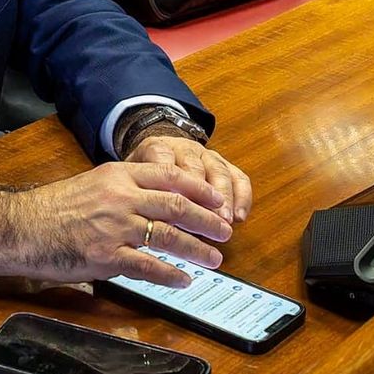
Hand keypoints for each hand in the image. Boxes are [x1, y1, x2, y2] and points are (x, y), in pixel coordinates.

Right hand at [0, 161, 233, 287]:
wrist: (20, 227)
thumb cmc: (53, 207)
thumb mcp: (92, 183)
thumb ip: (123, 187)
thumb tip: (156, 197)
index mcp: (118, 174)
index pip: (169, 176)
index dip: (199, 189)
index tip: (218, 199)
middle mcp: (120, 197)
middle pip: (176, 205)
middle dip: (206, 219)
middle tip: (225, 230)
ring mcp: (114, 227)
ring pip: (167, 236)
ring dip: (196, 249)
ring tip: (214, 259)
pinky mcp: (105, 256)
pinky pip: (147, 266)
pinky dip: (170, 274)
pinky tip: (183, 279)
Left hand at [125, 135, 252, 224]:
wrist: (158, 152)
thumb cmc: (143, 176)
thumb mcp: (131, 181)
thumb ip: (136, 196)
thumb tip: (139, 225)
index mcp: (157, 148)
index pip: (162, 161)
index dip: (170, 183)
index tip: (173, 205)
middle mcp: (184, 148)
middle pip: (194, 167)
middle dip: (201, 194)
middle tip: (206, 219)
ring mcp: (206, 155)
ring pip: (218, 171)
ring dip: (224, 198)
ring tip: (225, 221)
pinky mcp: (223, 164)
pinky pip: (238, 176)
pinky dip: (242, 196)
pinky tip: (240, 217)